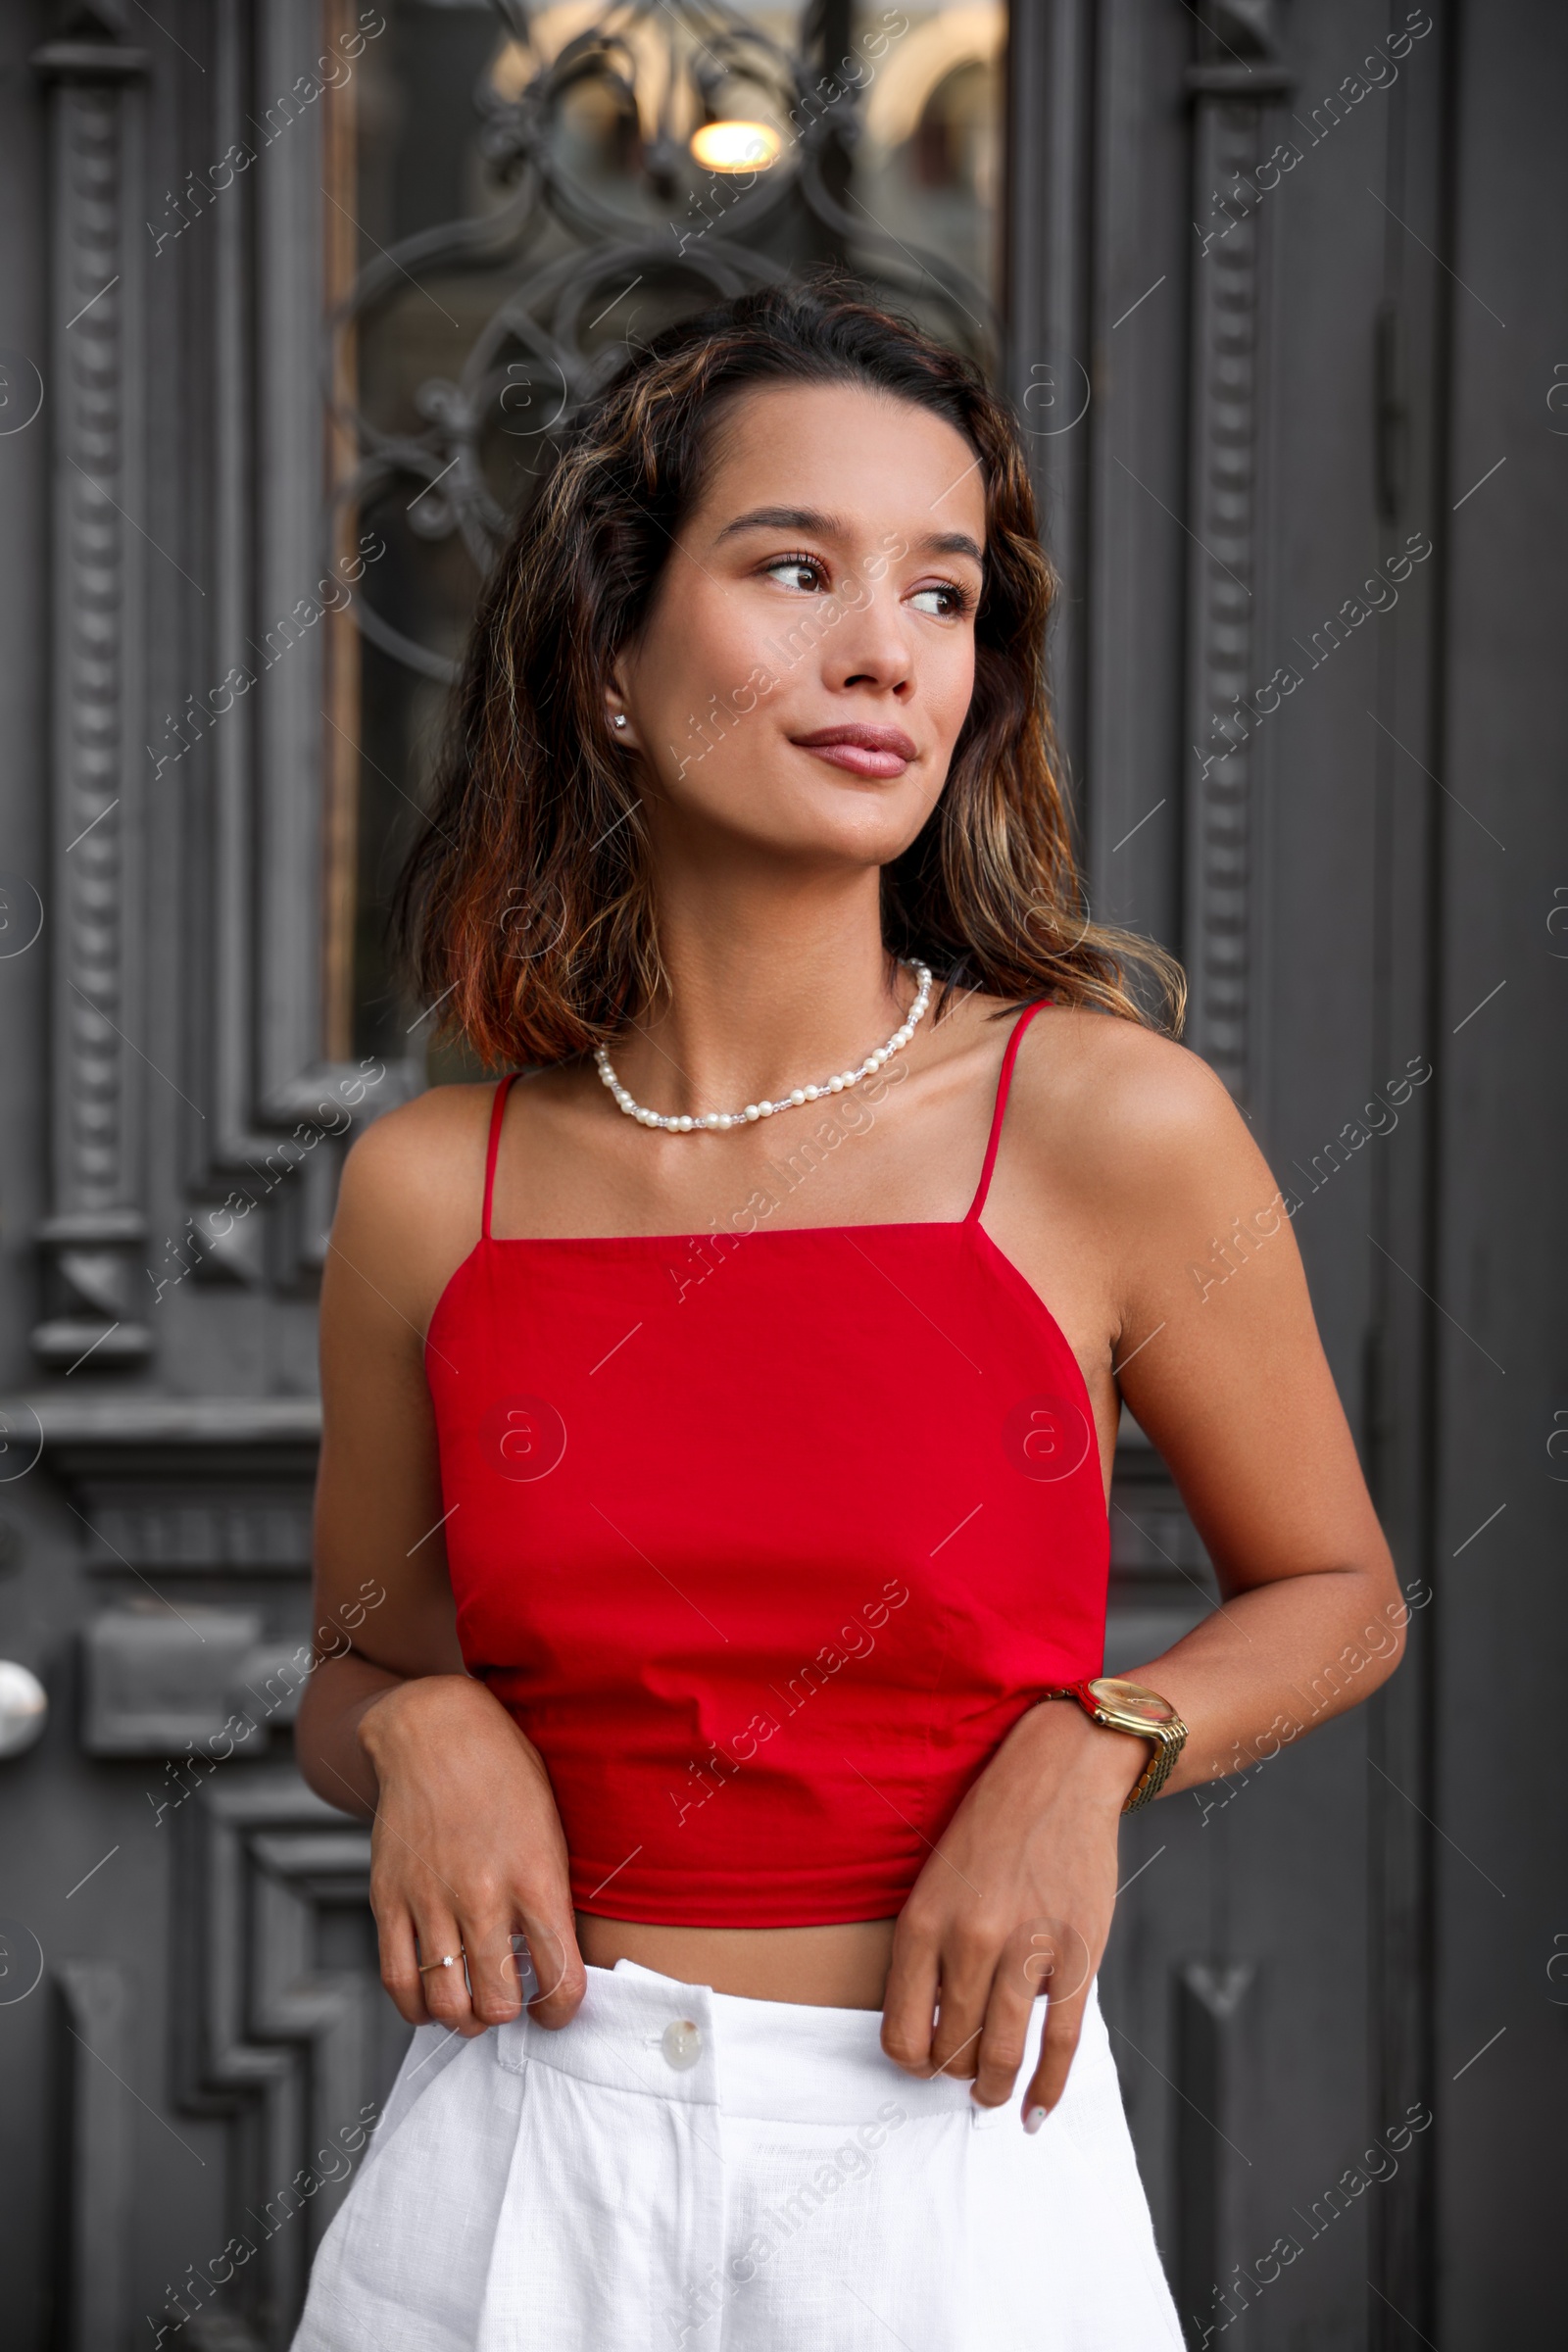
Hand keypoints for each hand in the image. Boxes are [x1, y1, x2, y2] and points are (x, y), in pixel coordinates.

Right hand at [357, 1674, 585, 2038]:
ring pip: (446, 2003)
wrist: (435, 1730)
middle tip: (512, 2000)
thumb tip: (559, 1959)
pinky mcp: (388, 1898)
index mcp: (536, 1875)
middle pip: (498, 2003)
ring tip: (473, 2005)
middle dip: (510, 2015)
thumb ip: (553, 1893)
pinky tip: (432, 1999)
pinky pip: (398, 1979)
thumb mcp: (552, 1826)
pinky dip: (417, 2005)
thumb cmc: (506, 1774)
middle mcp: (482, 1894)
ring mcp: (430, 1899)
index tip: (557, 2011)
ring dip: (464, 2017)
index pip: (559, 1977)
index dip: (562, 2012)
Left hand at [880, 1700, 1141, 2126]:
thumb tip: (931, 2029)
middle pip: (953, 2050)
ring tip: (992, 2095)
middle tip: (962, 2071)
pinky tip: (1035, 2111)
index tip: (923, 2061)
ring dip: (993, 2088)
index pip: (901, 2033)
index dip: (911, 2061)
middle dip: (955, 2072)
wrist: (1057, 1776)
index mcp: (923, 1923)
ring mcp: (1027, 1950)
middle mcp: (970, 1941)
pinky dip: (1048, 2088)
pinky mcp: (1077, 1955)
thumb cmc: (990, 1827)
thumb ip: (928, 1949)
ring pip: (1002, 2056)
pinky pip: (1060, 2042)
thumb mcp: (934, 1879)